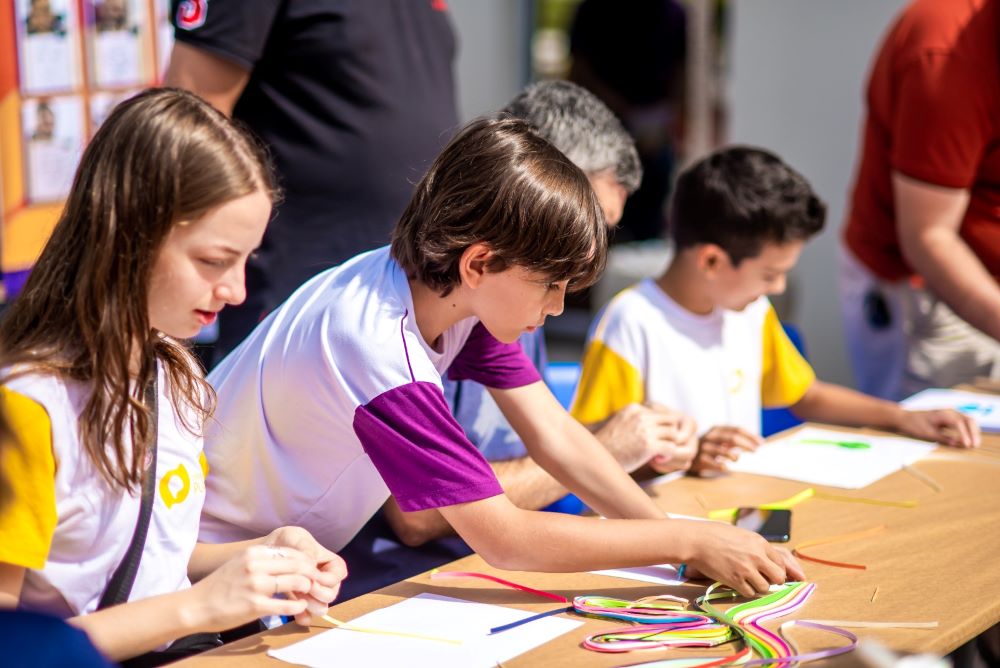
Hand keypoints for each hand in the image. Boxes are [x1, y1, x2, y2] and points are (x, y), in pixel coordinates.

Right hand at [185, 545, 318, 631]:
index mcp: (253, 553)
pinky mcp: (255, 605)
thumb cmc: (220, 585)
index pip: (290, 551)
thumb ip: (263, 560)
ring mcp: (255, 585)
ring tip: (308, 592)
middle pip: (297, 564)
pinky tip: (299, 606)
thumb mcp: (241, 562)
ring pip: (295, 582)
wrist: (196, 605)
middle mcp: (255, 565)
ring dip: (306, 588)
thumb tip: (289, 560)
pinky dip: (297, 605)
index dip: (305, 560)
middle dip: (311, 573)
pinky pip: (286, 605)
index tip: (311, 567)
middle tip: (316, 581)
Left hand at [266, 526, 347, 623]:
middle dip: (318, 594)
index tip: (313, 577)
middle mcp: (324, 580)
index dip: (328, 578)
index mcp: (329, 562)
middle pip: (331, 594)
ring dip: (311, 606)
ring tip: (296, 598)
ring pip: (321, 607)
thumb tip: (313, 567)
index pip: (339, 574)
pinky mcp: (300, 603)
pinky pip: (307, 615)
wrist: (265, 554)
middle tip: (303, 590)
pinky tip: (297, 616)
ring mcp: (313, 593)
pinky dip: (303, 616)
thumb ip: (305, 549)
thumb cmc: (283, 541)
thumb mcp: (294, 537)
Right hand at [596, 403, 697, 472]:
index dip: (660, 426)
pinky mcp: (648, 446)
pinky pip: (671, 448)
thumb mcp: (620, 423)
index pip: (659, 412)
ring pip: (674, 433)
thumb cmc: (606, 445)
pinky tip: (656, 460)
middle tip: (662, 445)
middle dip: (669, 433)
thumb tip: (649, 422)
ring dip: (669, 444)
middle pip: (670, 420)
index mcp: (634, 408)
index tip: (654, 438)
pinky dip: (668, 455)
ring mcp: (645, 430)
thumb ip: (634, 420)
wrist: (594, 459)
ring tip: (659, 454)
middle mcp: (640, 416)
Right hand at [681, 521, 805, 596]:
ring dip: (758, 586)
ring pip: (765, 588)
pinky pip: (750, 593)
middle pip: (778, 577)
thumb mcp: (741, 534)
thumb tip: (767, 559)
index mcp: (759, 542)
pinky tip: (738, 583)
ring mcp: (746, 569)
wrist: (696, 540)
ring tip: (748, 580)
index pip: (781, 562)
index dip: (777, 568)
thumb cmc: (716, 534)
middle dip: (773, 580)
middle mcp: (756, 556)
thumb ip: (756, 546)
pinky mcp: (734, 580)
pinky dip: (746, 590)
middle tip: (763, 578)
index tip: (770, 571)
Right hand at [691, 425, 761, 473]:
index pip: (736, 429)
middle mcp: (711, 436)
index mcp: (717, 429)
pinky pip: (711, 462)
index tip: (761, 443)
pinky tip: (726, 467)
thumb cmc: (709, 446)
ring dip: (733, 455)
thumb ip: (736, 440)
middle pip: (731, 438)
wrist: (686, 453)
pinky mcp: (700, 459)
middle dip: (746, 444)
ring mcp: (705, 447)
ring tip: (737, 459)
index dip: (750, 436)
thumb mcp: (721, 440)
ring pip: (721, 449)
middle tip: (755, 451)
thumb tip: (758, 442)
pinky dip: (720, 465)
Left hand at [896, 409, 979, 447]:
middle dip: (974, 433)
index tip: (967, 445)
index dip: (965, 435)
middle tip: (975, 445)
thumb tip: (958, 444)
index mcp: (943, 414)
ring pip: (967, 420)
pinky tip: (967, 439)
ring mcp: (950, 413)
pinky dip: (968, 430)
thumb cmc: (914, 425)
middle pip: (968, 420)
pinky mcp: (949, 417)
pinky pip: (963, 422)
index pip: (959, 424)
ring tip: (974, 444)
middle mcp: (949, 412)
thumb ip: (944, 439)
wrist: (903, 418)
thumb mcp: (928, 434)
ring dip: (973, 431)